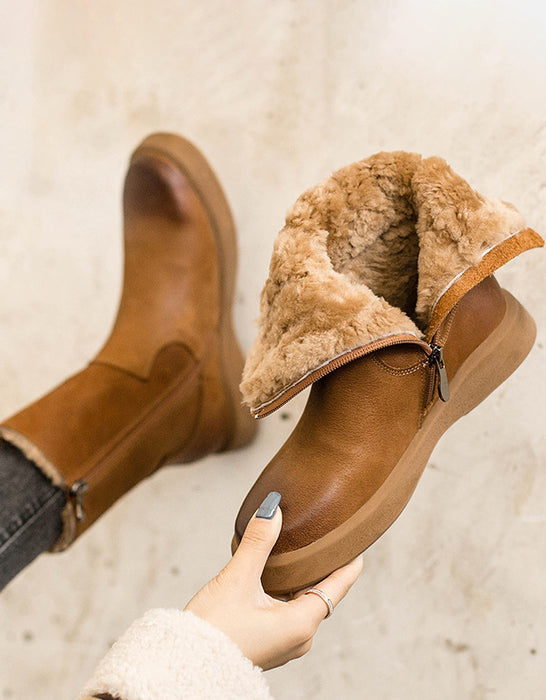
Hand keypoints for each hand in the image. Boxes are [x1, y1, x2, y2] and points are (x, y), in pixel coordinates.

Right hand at [185, 492, 362, 669]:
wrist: (183, 668)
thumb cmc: (212, 631)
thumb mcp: (236, 580)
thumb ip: (256, 542)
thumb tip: (273, 508)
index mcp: (301, 624)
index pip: (339, 585)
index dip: (349, 560)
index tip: (357, 538)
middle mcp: (299, 637)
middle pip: (321, 592)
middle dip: (322, 564)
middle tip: (324, 533)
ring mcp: (284, 642)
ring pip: (302, 601)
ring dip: (301, 576)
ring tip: (299, 547)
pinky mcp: (268, 643)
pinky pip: (287, 611)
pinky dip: (286, 589)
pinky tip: (274, 574)